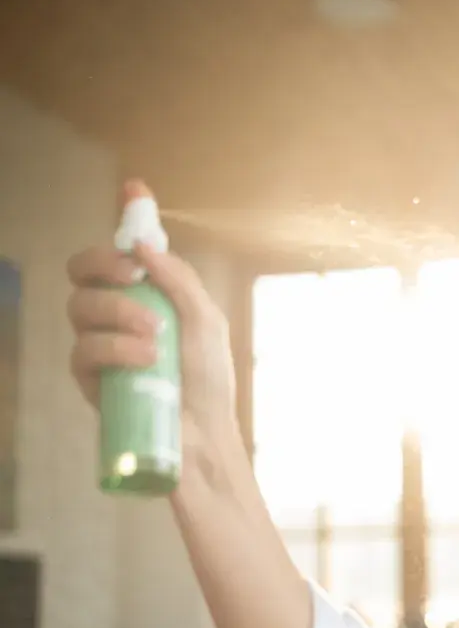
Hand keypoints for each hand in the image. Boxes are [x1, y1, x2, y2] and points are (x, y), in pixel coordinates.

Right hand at [66, 188, 240, 482]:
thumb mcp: (206, 325)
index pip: (125, 251)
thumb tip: (145, 246)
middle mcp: (118, 314)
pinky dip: (115, 348)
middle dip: (104, 264)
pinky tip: (144, 359)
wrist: (205, 438)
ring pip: (80, 307)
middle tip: (131, 275)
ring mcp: (100, 345)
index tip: (134, 189)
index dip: (125, 217)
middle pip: (84, 270)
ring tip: (155, 337)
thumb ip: (179, 282)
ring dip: (119, 313)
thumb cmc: (210, 384)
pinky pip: (83, 350)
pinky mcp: (90, 379)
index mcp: (150, 296)